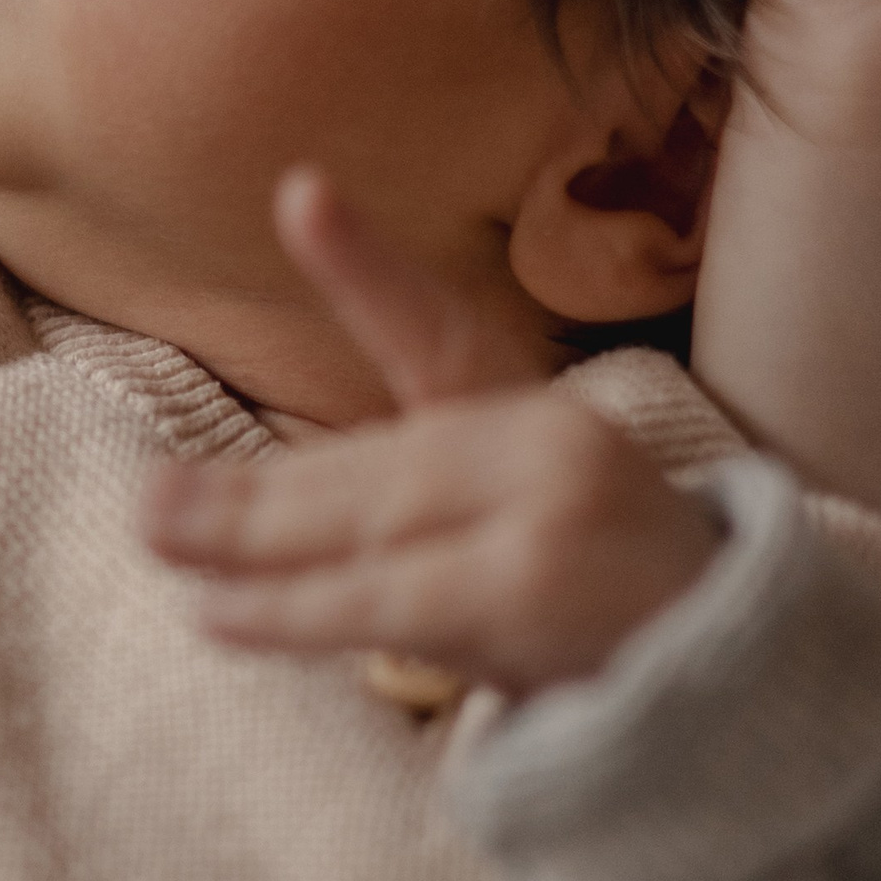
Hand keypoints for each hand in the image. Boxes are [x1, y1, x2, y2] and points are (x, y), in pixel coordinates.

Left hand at [142, 171, 716, 698]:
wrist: (732, 684)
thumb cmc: (590, 599)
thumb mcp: (507, 521)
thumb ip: (398, 486)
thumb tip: (272, 484)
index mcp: (533, 419)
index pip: (440, 333)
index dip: (369, 268)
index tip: (301, 195)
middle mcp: (550, 447)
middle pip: (373, 465)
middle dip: (249, 488)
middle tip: (147, 501)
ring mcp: (547, 518)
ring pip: (367, 526)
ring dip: (250, 537)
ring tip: (159, 533)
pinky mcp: (534, 593)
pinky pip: (386, 602)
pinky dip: (295, 609)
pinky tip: (221, 611)